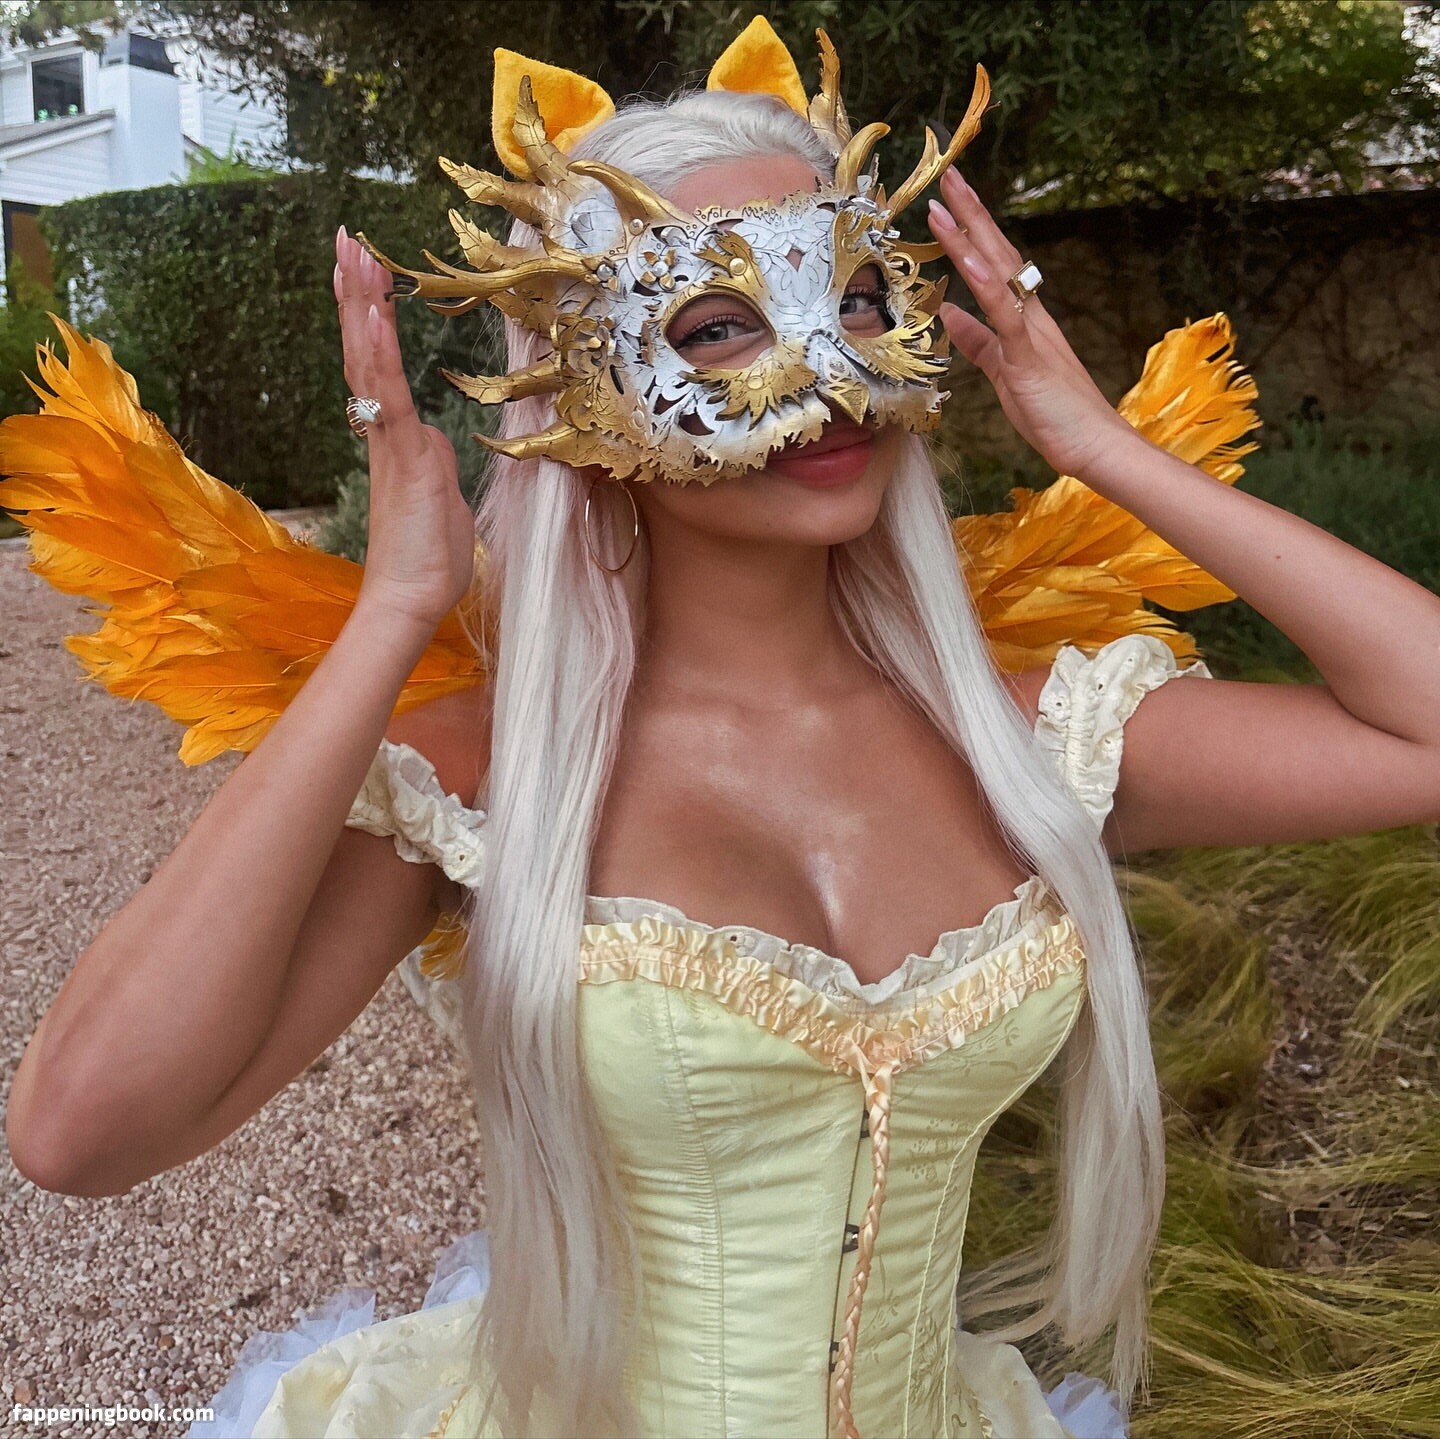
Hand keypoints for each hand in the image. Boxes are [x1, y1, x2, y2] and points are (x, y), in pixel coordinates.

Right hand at [335, 226, 473, 628]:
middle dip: (357, 294)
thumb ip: (431, 457)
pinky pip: (388, 402)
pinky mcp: (402, 461)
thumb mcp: (440, 493)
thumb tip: (432, 434)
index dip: (369, 317)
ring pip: (369, 365)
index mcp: (395, 438)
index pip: (376, 365)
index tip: (362, 270)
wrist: (412, 598)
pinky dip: (380, 359)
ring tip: (353, 256)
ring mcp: (390, 445)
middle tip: (345, 240)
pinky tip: (374, 320)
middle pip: (364, 351)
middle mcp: (383, 433)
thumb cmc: (428, 555)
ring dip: (362, 308)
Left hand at [925, 170, 1138, 479]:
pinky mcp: (1030, 357)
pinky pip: (1007, 316)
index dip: (972, 232)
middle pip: (998, 255)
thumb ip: (979, 342)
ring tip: (944, 204)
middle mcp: (1032, 315)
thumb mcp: (1004, 373)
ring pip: (999, 275)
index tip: (950, 201)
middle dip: (971, 215)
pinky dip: (987, 288)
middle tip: (949, 175)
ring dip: (969, 239)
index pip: (995, 266)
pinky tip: (968, 263)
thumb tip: (951, 313)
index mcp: (1026, 320)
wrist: (1094, 445)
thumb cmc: (1053, 415)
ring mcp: (1033, 333)